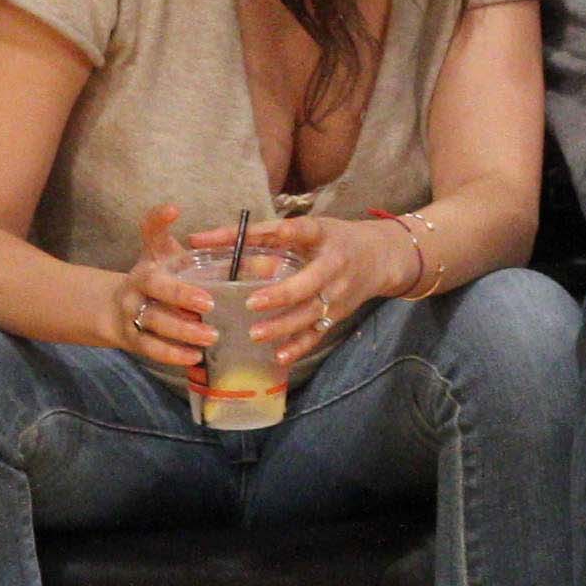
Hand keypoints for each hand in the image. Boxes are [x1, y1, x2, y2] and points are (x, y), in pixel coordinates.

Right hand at [111, 203, 215, 367]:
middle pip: (156, 287)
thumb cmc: (158, 281)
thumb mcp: (168, 258)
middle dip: (181, 294)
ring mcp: (133, 313)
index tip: (174, 210)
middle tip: (209, 303)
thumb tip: (239, 241)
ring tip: (211, 337)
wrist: (116, 311)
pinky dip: (173, 355)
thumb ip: (202, 250)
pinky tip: (195, 357)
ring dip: (183, 331)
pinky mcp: (135, 341)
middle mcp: (137, 285)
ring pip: (155, 322)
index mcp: (150, 260)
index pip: (150, 235)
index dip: (158, 220)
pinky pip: (152, 349)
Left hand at [187, 213, 413, 368]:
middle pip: (308, 283)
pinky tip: (278, 357)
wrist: (381, 258)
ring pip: (310, 314)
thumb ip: (265, 236)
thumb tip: (204, 242)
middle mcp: (334, 267)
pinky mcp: (337, 314)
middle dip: (281, 294)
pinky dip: (299, 347)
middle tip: (252, 303)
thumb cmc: (334, 239)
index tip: (267, 234)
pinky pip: (317, 333)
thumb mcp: (308, 228)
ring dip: (284, 326)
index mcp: (323, 236)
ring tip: (256, 334)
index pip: (302, 230)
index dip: (286, 231)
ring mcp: (337, 294)